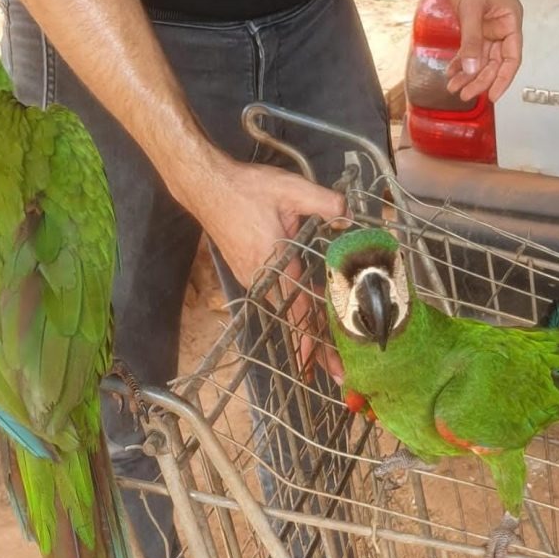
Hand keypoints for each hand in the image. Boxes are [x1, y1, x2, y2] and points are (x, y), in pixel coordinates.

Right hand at [188, 160, 347, 382]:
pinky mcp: (247, 270)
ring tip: (324, 349)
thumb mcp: (291, 188)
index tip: (324, 364)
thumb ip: (326, 203)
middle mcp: (261, 277)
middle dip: (314, 345)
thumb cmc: (245, 189)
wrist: (208, 187)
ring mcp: (252, 276)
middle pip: (293, 318)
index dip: (313, 338)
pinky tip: (309, 309)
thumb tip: (350, 217)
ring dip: (304, 325)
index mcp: (275, 262)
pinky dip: (292, 306)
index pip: (299, 309)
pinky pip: (275, 294)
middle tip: (335, 371)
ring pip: (284, 307)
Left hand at [445, 0, 522, 102]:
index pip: (512, 58)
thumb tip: (472, 67)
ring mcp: (488, 30)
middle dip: (480, 80)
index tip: (493, 96)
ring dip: (468, 75)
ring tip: (453, 87)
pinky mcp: (475, 29)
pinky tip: (451, 73)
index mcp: (510, 22)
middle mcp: (502, 29)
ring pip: (481, 60)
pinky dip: (460, 62)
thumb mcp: (472, 8)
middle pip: (494, 63)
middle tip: (464, 94)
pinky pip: (470, 51)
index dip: (503, 79)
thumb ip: (472, 39)